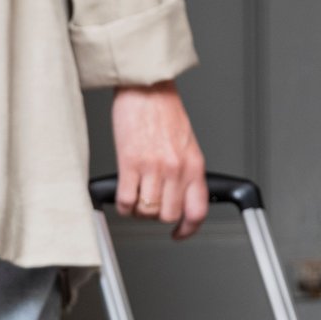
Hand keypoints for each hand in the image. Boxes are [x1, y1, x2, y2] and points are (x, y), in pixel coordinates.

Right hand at [110, 79, 207, 240]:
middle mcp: (176, 168)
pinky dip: (123, 205)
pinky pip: (126, 200)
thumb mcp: (186, 144)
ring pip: (147, 211)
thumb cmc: (163, 111)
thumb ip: (186, 172)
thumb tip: (181, 198)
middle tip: (151, 207)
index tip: (179, 233)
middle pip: (169, 215)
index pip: (197, 210)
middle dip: (158, 217)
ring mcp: (153, 167)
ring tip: (136, 198)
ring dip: (139, 211)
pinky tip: (123, 196)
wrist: (145, 86)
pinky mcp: (130, 162)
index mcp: (194, 165)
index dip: (188, 229)